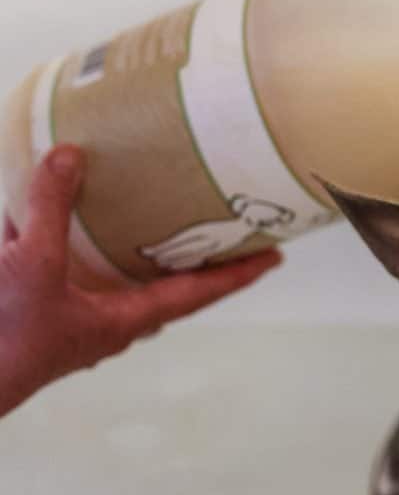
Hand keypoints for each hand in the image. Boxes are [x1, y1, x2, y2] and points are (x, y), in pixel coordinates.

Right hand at [0, 146, 281, 416]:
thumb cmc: (2, 338)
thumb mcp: (30, 264)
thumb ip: (51, 210)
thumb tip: (70, 156)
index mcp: (123, 320)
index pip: (198, 293)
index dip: (237, 274)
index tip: (276, 258)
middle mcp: (106, 321)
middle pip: (164, 284)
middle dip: (192, 256)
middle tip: (222, 227)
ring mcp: (72, 317)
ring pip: (112, 274)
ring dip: (131, 245)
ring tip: (150, 210)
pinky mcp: (36, 310)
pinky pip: (61, 266)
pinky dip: (61, 237)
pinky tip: (45, 207)